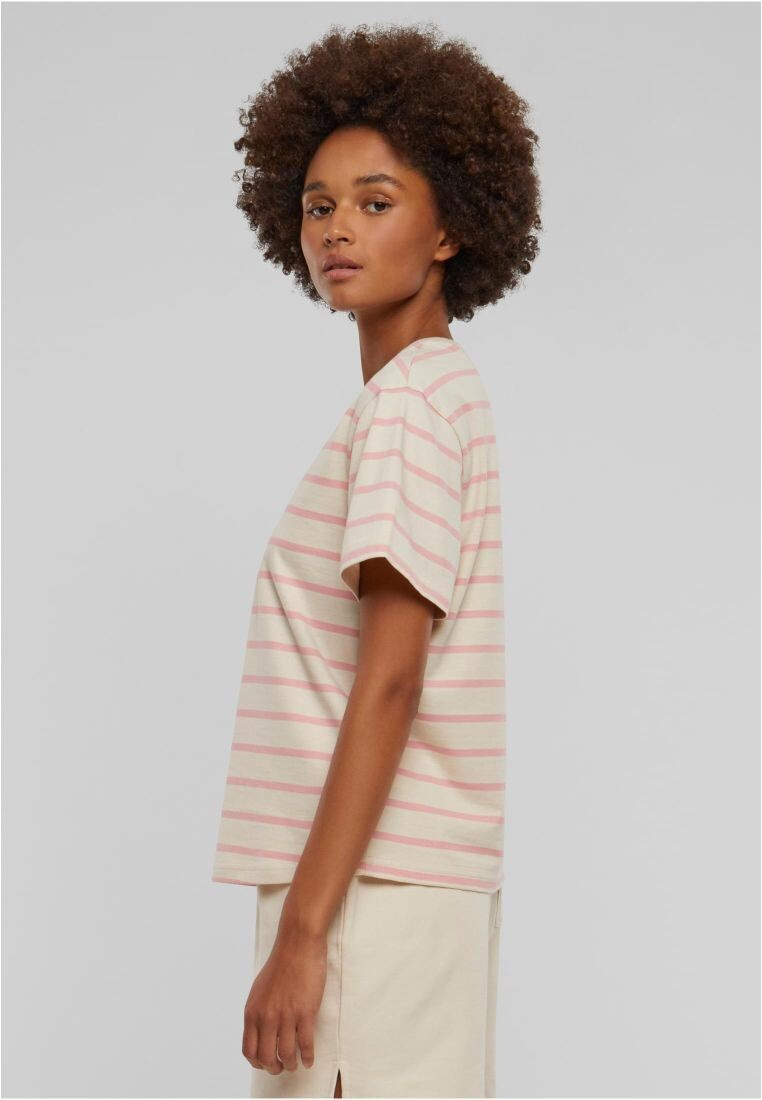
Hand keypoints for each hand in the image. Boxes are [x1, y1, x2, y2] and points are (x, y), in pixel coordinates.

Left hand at [242, 923, 327, 1074]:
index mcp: (252, 1011)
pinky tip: (309, 1059)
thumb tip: (260, 1032)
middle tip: (282, 1068)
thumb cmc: (281, 963)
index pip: (249, 1050)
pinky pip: (306, 1044)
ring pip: (286, 1054)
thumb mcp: (259, 990)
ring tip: (296, 1064)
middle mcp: (266, 1016)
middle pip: (266, 1058)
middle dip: (274, 1068)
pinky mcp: (305, 1012)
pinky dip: (307, 1057)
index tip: (266, 1063)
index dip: (257, 1062)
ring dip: (292, 1064)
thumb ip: (258, 1012)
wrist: (298, 944)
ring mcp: (286, 1015)